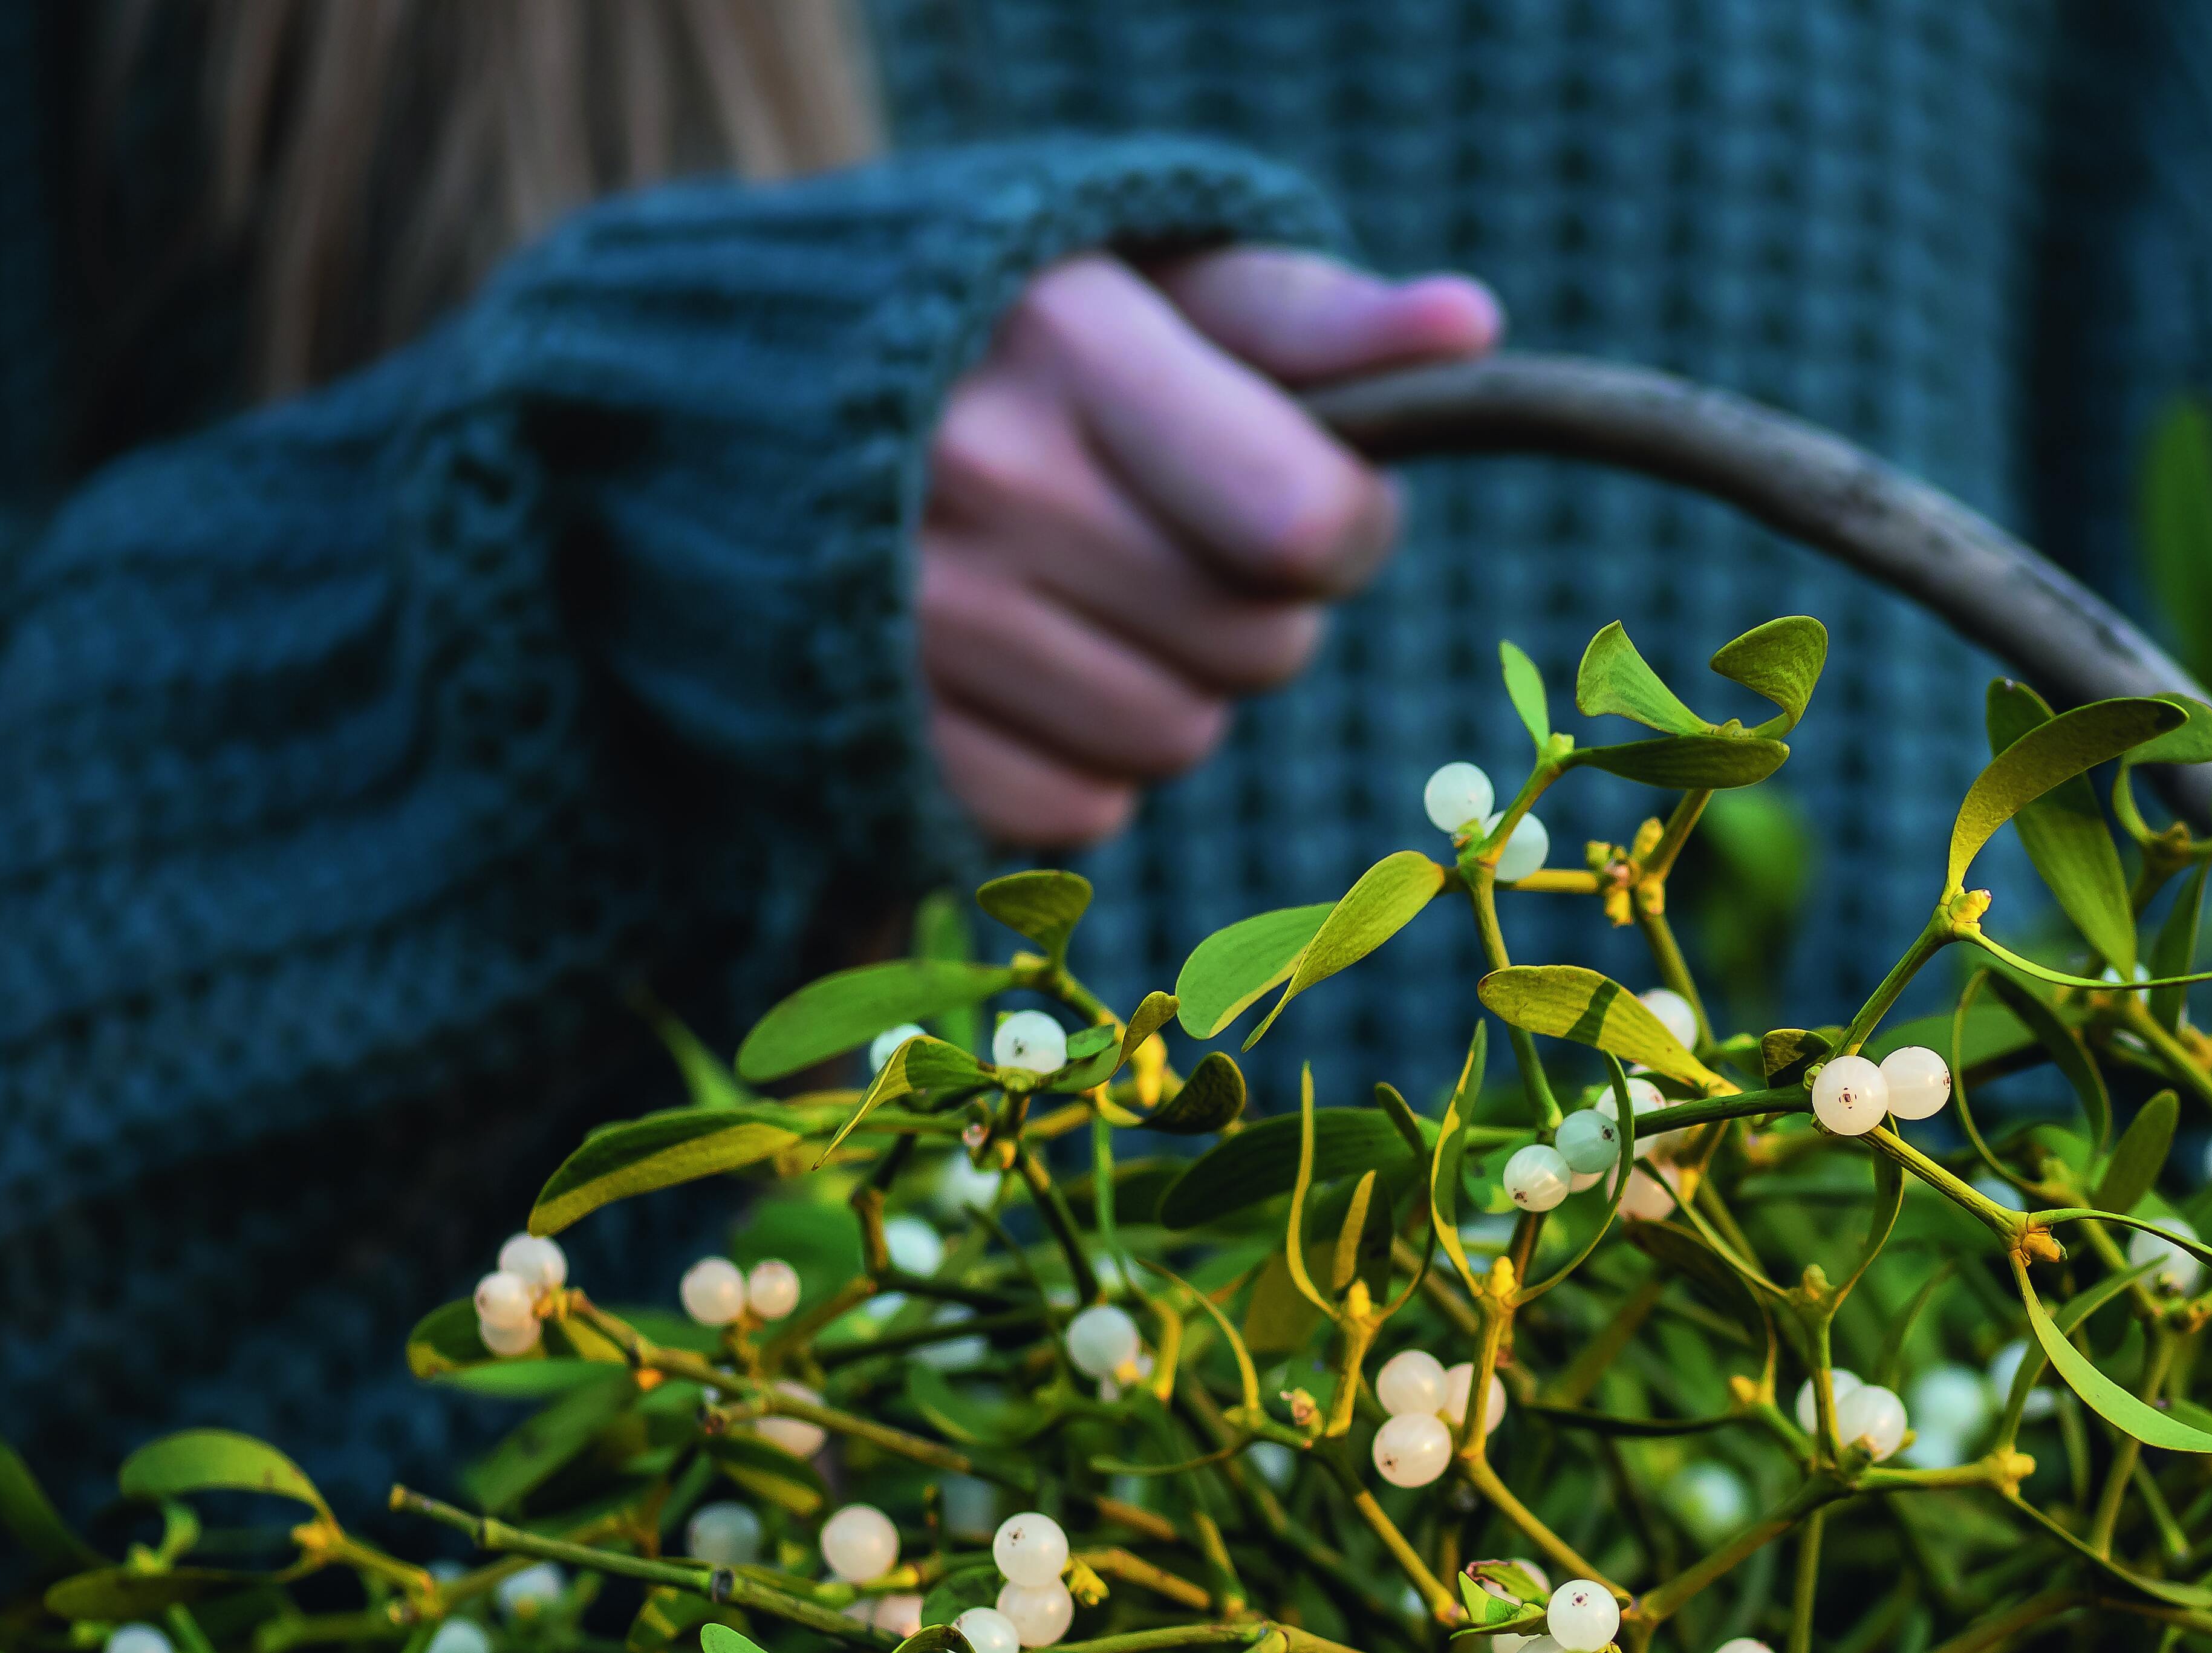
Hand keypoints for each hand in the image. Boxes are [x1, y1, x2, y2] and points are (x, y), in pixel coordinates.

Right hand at [919, 246, 1500, 847]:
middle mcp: (978, 481)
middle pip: (1257, 650)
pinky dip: (1081, 764)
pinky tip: (1029, 669)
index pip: (1305, 525)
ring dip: (1174, 689)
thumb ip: (1313, 316)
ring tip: (1093, 596)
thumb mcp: (1155, 278)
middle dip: (1255, 606)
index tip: (1306, 492)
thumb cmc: (1006, 329)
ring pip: (1175, 740)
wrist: (742, 396)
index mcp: (1065, 343)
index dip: (1344, 528)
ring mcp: (912, 619)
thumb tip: (1469, 327)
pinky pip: (1077, 814)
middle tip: (1173, 534)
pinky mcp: (877, 733)